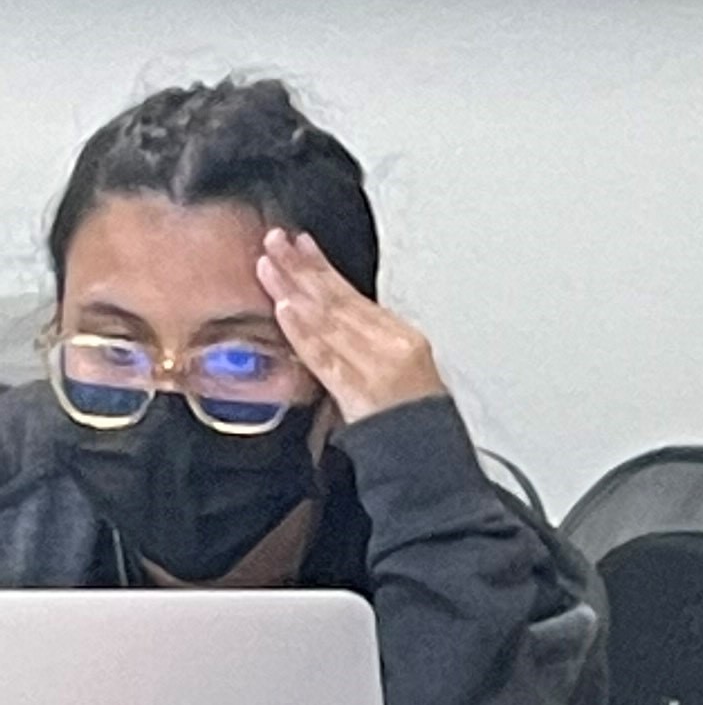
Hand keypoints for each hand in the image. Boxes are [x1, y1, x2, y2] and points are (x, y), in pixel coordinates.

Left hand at [255, 229, 442, 421]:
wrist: (432, 461)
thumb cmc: (419, 422)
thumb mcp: (408, 371)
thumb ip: (374, 343)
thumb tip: (338, 318)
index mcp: (404, 339)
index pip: (355, 295)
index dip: (323, 266)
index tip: (302, 245)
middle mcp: (390, 348)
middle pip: (338, 301)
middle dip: (302, 268)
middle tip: (275, 242)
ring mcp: (373, 370)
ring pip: (328, 322)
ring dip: (293, 291)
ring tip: (268, 267)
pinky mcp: (358, 394)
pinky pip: (325, 358)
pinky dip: (303, 333)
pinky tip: (284, 311)